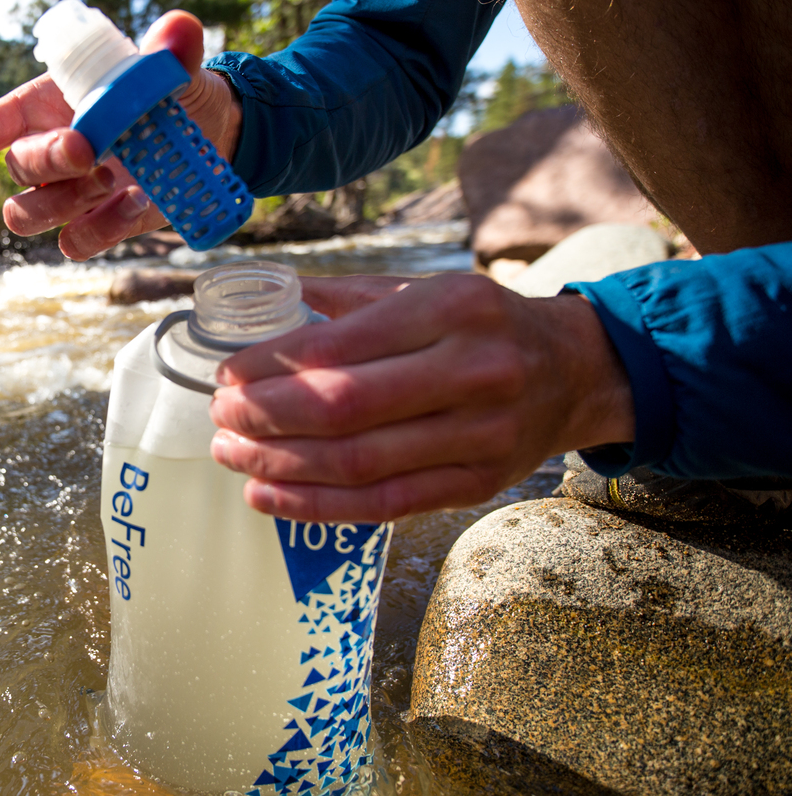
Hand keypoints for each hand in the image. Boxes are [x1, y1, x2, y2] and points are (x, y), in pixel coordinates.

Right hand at [0, 11, 243, 259]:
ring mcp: (67, 196)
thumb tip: (180, 28)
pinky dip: (100, 229)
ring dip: (63, 200)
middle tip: (86, 147)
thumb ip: (168, 49)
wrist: (208, 137)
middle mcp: (45, 154)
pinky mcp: (97, 225)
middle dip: (46, 159)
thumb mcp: (169, 67)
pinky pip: (74, 242)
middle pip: (16, 167)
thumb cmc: (168, 93)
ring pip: (26, 215)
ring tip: (110, 176)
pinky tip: (133, 204)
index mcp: (44, 107)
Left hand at [207, 273, 636, 521]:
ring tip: (230, 453)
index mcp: (450, 309)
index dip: (270, 367)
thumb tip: (259, 291)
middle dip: (265, 415)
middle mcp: (471, 371)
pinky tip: (266, 494)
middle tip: (220, 414)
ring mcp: (479, 435)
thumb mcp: (426, 290)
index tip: (226, 374)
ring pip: (357, 464)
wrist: (576, 372)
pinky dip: (315, 505)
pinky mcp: (476, 484)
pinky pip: (382, 505)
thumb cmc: (481, 325)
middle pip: (343, 408)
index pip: (339, 347)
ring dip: (278, 464)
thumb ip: (345, 297)